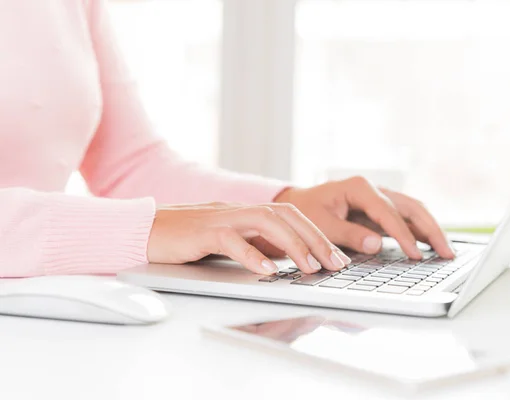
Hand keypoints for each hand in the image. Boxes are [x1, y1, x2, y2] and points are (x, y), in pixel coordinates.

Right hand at [147, 203, 350, 274]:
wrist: (143, 229)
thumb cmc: (184, 238)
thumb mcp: (226, 240)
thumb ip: (252, 244)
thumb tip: (282, 262)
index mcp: (246, 212)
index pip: (291, 216)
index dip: (317, 234)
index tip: (336, 257)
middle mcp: (238, 210)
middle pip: (287, 216)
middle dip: (316, 239)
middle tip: (335, 264)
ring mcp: (221, 218)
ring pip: (266, 222)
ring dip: (293, 245)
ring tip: (310, 267)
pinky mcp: (201, 232)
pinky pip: (231, 240)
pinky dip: (252, 255)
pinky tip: (267, 271)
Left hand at [274, 177, 454, 259]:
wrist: (297, 204)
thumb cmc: (306, 213)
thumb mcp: (321, 226)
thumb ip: (348, 235)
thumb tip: (376, 244)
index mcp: (358, 188)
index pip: (388, 212)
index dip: (404, 235)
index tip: (415, 255)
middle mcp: (373, 189)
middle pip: (410, 207)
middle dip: (431, 229)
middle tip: (447, 252)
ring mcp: (379, 198)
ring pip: (413, 211)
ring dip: (431, 229)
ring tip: (447, 251)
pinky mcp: (380, 209)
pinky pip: (405, 218)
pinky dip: (420, 231)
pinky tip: (431, 245)